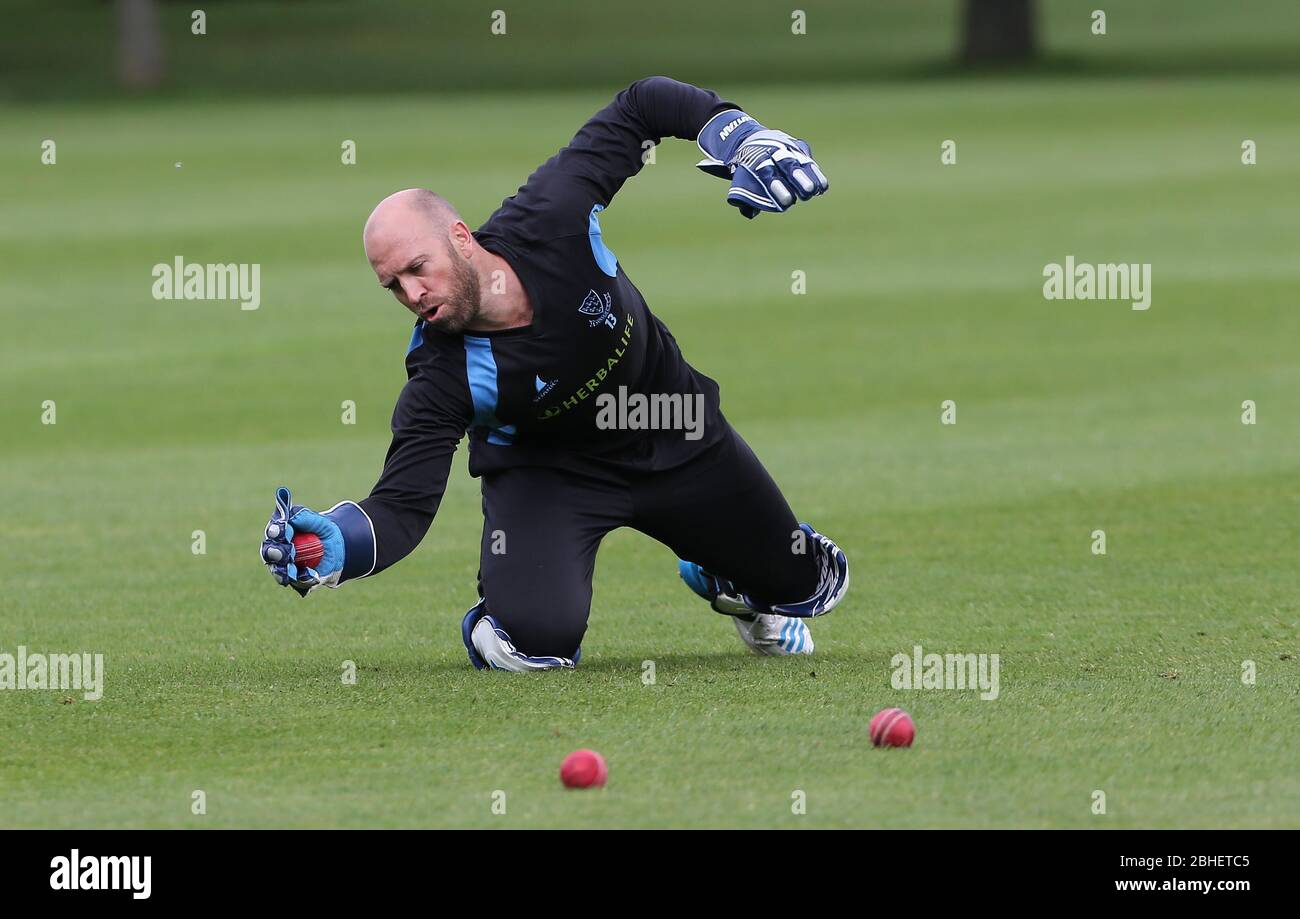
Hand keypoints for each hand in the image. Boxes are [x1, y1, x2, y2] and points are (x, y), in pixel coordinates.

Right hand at [260, 487, 344, 596]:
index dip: (276, 531)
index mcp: (278, 533)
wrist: (336, 547)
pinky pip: (298, 582)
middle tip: (287, 552)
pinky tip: (312, 575)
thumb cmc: (321, 530)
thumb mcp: (317, 520)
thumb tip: (292, 518)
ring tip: (293, 570)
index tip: (284, 529)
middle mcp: (275, 551)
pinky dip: (304, 579)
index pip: (272, 532)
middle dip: (276, 553)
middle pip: (269, 554)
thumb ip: (304, 517)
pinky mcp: (296, 579)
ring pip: (279, 571)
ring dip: (285, 571)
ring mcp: (283, 567)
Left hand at [696, 110, 828, 218]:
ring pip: (801, 160)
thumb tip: (751, 213)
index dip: (778, 188)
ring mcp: (786, 146)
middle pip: (788, 164)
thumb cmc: (747, 170)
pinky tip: (822, 186)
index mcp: (757, 161)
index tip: (787, 202)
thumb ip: (745, 198)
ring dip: (811, 176)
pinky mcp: (797, 145)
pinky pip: (807, 158)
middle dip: (798, 179)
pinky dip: (815, 172)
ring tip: (818, 190)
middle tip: (808, 192)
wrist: (749, 139)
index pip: (769, 175)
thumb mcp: (740, 181)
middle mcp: (773, 151)